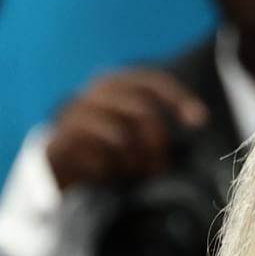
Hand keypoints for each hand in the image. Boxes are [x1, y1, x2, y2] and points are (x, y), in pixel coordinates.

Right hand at [43, 69, 207, 191]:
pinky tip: (107, 175)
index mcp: (116, 84)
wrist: (55, 167)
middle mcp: (95, 93)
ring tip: (134, 173)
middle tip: (158, 167)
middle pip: (141, 109)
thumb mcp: (136, 136)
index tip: (199, 120)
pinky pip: (95, 154)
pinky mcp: (59, 140)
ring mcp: (75, 115)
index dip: (176, 97)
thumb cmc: (105, 150)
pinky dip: (108, 167)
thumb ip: (157, 128)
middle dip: (158, 142)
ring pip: (120, 133)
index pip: (150, 81)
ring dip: (136, 159)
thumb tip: (196, 125)